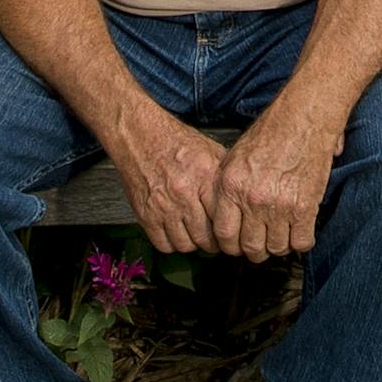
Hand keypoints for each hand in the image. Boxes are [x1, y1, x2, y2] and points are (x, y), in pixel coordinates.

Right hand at [112, 102, 226, 253]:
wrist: (139, 136)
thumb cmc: (175, 142)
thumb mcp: (210, 151)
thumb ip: (225, 176)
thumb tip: (241, 197)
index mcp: (204, 176)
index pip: (224, 218)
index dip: (230, 230)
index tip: (232, 232)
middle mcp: (184, 193)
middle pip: (206, 237)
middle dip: (214, 242)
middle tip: (216, 239)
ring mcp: (163, 206)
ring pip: (185, 245)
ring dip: (193, 244)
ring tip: (196, 235)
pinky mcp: (145, 214)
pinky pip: (163, 244)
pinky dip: (172, 244)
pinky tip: (177, 233)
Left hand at [211, 104, 337, 261]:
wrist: (305, 117)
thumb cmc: (272, 131)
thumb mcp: (237, 156)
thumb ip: (229, 188)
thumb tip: (227, 216)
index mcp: (231, 186)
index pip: (224, 235)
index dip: (232, 245)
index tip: (239, 243)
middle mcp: (252, 199)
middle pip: (250, 247)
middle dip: (256, 250)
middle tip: (263, 243)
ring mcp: (279, 205)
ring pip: (276, 248)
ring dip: (279, 246)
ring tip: (282, 235)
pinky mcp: (305, 206)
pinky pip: (301, 242)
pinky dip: (301, 241)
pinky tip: (300, 230)